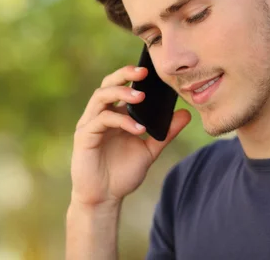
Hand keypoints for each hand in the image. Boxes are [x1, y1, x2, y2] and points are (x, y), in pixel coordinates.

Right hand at [70, 65, 190, 207]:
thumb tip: (186, 114)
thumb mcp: (150, 150)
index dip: (132, 75)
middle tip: (143, 73)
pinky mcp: (84, 136)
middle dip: (124, 75)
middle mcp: (100, 115)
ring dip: (120, 93)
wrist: (105, 198)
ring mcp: (90, 124)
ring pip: (100, 97)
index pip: (120, 86)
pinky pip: (101, 120)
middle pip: (107, 84)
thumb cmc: (122, 174)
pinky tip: (138, 129)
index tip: (152, 71)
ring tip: (140, 97)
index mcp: (114, 114)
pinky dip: (121, 121)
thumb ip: (166, 133)